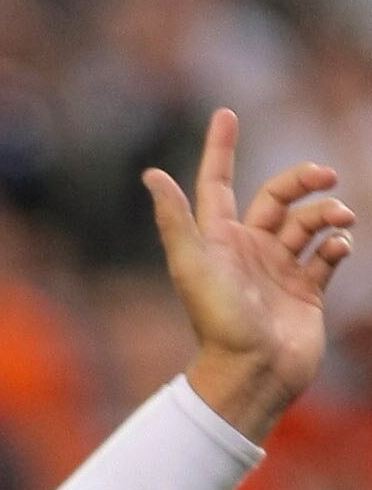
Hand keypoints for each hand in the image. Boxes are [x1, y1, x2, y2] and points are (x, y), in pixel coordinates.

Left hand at [146, 110, 353, 442]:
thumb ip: (175, 219)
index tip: (226, 115)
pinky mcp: (305, 292)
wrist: (251, 375)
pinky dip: (338, 244)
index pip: (218, 185)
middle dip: (303, 179)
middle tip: (326, 176)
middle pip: (279, 195)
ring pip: (309, 222)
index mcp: (219, 241)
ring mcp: (279, 270)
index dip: (220, 150)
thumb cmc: (217, 322)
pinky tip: (338, 250)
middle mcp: (249, 251)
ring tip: (338, 221)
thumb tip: (151, 174)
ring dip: (327, 212)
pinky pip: (327, 254)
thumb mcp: (192, 266)